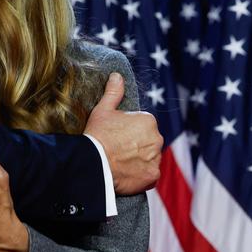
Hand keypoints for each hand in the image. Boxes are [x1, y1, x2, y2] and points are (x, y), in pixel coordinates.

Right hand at [84, 72, 162, 194]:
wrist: (94, 162)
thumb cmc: (98, 134)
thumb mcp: (103, 110)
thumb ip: (113, 92)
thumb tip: (117, 76)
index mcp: (148, 120)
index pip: (142, 125)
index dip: (128, 130)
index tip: (116, 135)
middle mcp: (157, 138)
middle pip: (148, 141)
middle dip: (136, 145)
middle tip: (117, 148)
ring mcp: (156, 159)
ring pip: (149, 158)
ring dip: (139, 160)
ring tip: (120, 162)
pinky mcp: (153, 176)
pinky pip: (149, 174)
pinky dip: (140, 174)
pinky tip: (126, 172)